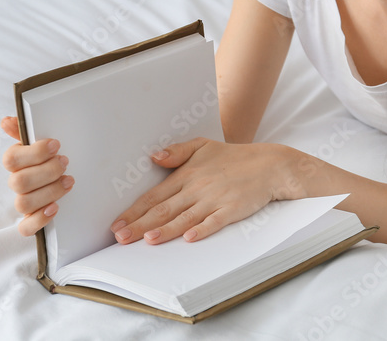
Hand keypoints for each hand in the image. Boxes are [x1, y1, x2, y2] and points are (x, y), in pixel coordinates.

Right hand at [0, 115, 73, 236]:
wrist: (68, 173)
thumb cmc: (51, 156)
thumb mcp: (42, 140)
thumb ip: (25, 130)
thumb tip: (6, 122)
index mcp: (16, 161)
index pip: (11, 160)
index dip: (34, 153)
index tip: (56, 145)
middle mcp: (17, 183)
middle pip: (19, 183)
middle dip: (46, 172)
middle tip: (64, 162)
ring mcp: (24, 202)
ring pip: (23, 204)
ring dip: (48, 192)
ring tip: (68, 181)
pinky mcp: (31, 221)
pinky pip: (25, 228)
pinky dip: (39, 220)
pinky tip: (55, 208)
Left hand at [109, 137, 296, 245]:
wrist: (269, 165)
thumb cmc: (233, 158)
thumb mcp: (202, 146)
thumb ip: (177, 151)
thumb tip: (153, 157)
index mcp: (186, 175)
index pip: (154, 195)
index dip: (134, 211)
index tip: (117, 224)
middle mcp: (197, 187)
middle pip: (164, 209)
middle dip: (140, 224)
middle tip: (121, 238)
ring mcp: (215, 198)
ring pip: (185, 217)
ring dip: (166, 229)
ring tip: (148, 239)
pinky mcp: (232, 208)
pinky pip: (215, 221)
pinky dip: (202, 229)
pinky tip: (189, 237)